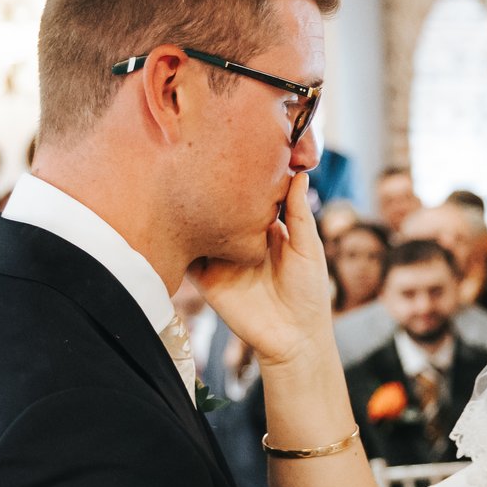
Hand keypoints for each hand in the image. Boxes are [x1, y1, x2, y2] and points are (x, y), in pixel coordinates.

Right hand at [193, 172, 336, 371]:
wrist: (294, 339)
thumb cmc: (310, 294)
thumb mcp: (309, 247)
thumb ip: (299, 213)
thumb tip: (300, 173)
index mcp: (268, 232)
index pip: (252, 198)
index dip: (247, 177)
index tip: (241, 147)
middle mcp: (241, 243)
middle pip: (223, 210)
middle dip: (214, 189)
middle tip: (204, 156)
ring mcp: (221, 260)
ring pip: (203, 229)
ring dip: (193, 212)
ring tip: (184, 182)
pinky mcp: (207, 279)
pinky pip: (189, 258)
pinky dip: (181, 242)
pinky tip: (176, 221)